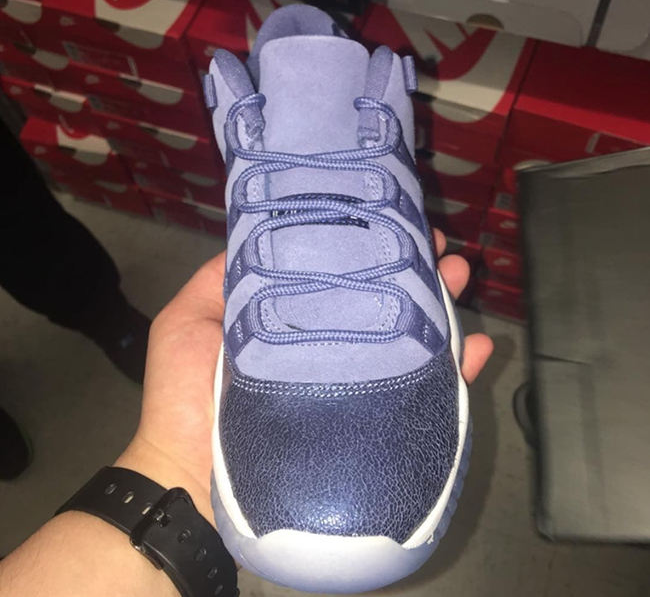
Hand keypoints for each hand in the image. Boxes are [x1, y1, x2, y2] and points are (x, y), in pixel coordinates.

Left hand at [117, 229, 493, 522]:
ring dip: (441, 306)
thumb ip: (220, 280)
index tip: (388, 217)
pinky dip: (455, 374)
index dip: (362, 245)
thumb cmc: (183, 396)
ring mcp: (349, 385)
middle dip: (412, 267)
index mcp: (292, 318)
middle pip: (379, 301)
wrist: (190, 478)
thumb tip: (255, 233)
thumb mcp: (188, 320)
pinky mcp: (367, 425)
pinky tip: (477, 348)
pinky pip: (422, 398)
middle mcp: (326, 346)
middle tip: (440, 244)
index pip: (336, 274)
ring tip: (460, 275)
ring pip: (407, 339)